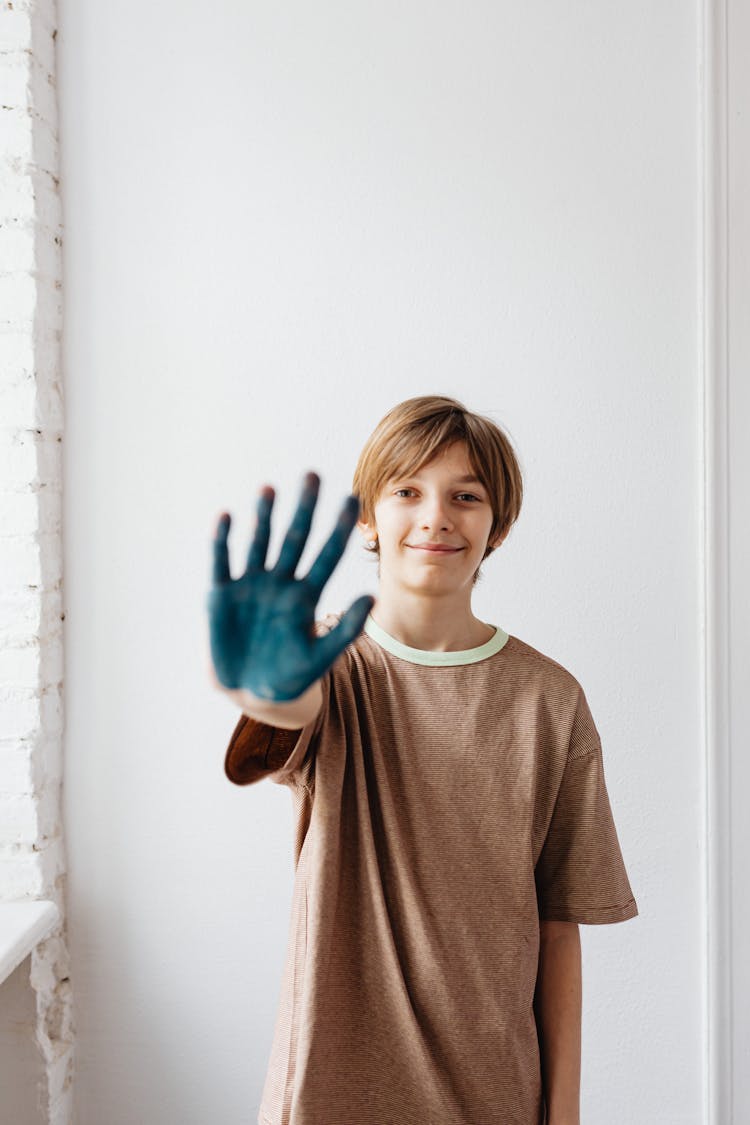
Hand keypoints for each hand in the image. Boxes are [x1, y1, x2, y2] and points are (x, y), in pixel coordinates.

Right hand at [207, 471, 374, 700]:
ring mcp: (251, 585)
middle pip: (294, 537)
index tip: (352, 499)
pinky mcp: (222, 594)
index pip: (327, 554)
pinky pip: (223, 561)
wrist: (252, 692)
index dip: (338, 528)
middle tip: (312, 475)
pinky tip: (227, 517)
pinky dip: (224, 541)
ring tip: (270, 489)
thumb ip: (346, 629)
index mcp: (306, 594)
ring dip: (263, 517)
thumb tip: (372, 597)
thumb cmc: (291, 676)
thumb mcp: (321, 657)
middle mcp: (281, 582)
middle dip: (303, 508)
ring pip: (260, 543)